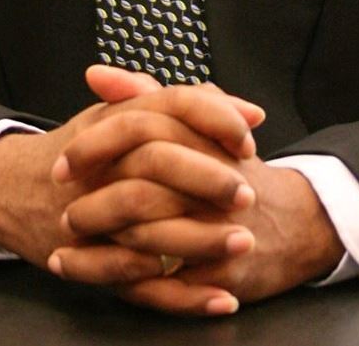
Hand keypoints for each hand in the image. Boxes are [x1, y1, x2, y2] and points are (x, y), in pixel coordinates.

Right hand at [0, 67, 260, 277]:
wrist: (15, 188)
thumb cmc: (89, 150)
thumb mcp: (128, 115)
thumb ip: (190, 108)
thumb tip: (251, 114)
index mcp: (119, 121)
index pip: (170, 106)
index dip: (213, 121)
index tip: (248, 141)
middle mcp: (105, 164)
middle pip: (158, 163)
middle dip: (208, 180)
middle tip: (248, 194)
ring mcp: (95, 214)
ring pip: (148, 227)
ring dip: (201, 240)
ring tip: (242, 244)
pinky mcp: (94, 262)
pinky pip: (139, 282)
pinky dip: (183, 295)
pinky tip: (220, 298)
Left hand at [49, 70, 343, 314]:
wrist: (295, 221)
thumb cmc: (232, 168)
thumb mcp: (196, 121)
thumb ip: (145, 95)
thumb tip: (95, 74)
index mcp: (203, 137)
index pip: (141, 130)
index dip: (95, 146)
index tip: (62, 161)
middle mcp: (213, 181)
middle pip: (140, 189)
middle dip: (93, 203)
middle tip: (62, 208)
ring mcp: (219, 228)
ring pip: (147, 239)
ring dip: (99, 245)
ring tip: (66, 241)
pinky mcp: (223, 271)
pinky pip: (163, 283)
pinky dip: (122, 280)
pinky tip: (90, 273)